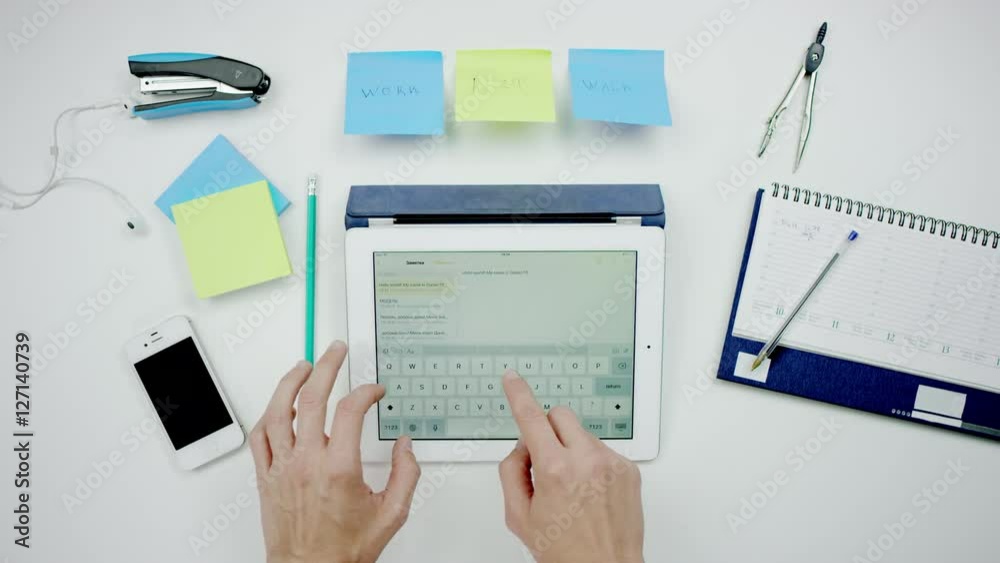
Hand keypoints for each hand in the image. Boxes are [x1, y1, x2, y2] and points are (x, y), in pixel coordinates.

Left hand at [250, 341, 419, 562]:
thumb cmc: (343, 550)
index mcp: (339, 468)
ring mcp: (283, 468)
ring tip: (303, 366)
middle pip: (311, 399)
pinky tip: (277, 405)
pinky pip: (260, 438)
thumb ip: (406, 475)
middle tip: (335, 351)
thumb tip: (406, 446)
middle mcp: (307, 463)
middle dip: (326, 367)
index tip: (374, 391)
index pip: (350, 410)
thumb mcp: (391, 514)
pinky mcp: (267, 478)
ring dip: (290, 382)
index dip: (365, 392)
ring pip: (278, 412)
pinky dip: (267, 415)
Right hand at [499, 370, 643, 562]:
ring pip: (582, 434)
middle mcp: (586, 461)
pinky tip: (591, 492)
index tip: (513, 378)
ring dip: (572, 449)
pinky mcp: (629, 469)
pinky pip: (603, 450)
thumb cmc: (566, 552)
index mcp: (555, 470)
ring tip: (573, 488)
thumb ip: (512, 472)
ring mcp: (611, 463)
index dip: (518, 393)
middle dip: (547, 428)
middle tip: (544, 457)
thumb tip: (521, 449)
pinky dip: (593, 463)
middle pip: (559, 415)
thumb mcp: (520, 516)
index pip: (531, 418)